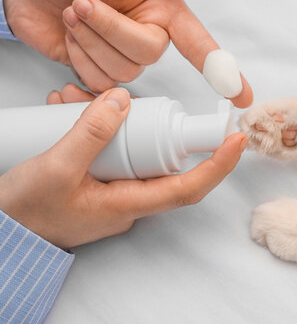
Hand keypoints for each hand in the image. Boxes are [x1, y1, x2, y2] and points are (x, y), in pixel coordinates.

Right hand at [0, 87, 247, 247]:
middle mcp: (130, 199)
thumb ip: (90, 133)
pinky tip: (69, 111)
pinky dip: (97, 130)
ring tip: (76, 99)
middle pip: (161, 158)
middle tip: (126, 99)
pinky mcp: (98, 181)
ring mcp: (114, 190)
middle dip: (150, 122)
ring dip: (113, 122)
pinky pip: (111, 151)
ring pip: (132, 149)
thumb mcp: (55, 169)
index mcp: (130, 204)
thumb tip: (123, 101)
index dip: (217, 164)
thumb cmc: (28, 212)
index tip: (237, 139)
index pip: (189, 187)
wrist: (3, 233)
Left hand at [1, 0, 252, 107]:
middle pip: (148, 57)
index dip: (224, 72)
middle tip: (83, 2)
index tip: (241, 96)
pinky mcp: (96, 69)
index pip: (202, 46)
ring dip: (89, 41)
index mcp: (161, 10)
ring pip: (121, 73)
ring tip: (74, 12)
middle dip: (110, 30)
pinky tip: (69, 36)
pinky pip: (98, 83)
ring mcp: (120, 55)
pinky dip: (78, 58)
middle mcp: (146, 35)